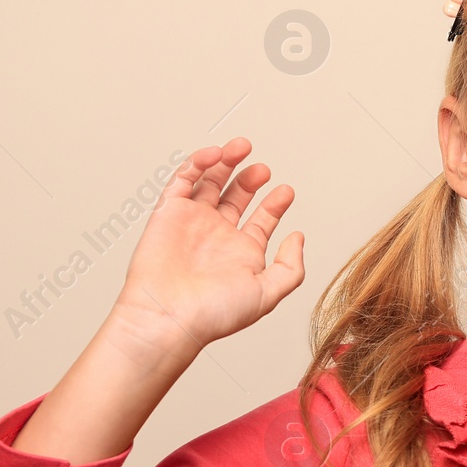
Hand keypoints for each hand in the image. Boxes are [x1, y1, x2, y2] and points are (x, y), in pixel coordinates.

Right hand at [112, 139, 304, 351]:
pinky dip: (198, 163)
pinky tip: (215, 155)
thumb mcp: (267, 294)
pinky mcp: (168, 212)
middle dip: (250, 178)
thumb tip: (298, 238)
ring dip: (225, 162)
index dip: (275, 203)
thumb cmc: (213, 314)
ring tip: (241, 148)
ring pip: (210, 182)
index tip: (286, 191)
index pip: (262, 220)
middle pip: (236, 196)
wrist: (168, 317)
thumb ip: (290, 268)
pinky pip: (183, 180)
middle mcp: (216, 235)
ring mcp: (192, 222)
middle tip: (262, 169)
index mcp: (240, 253)